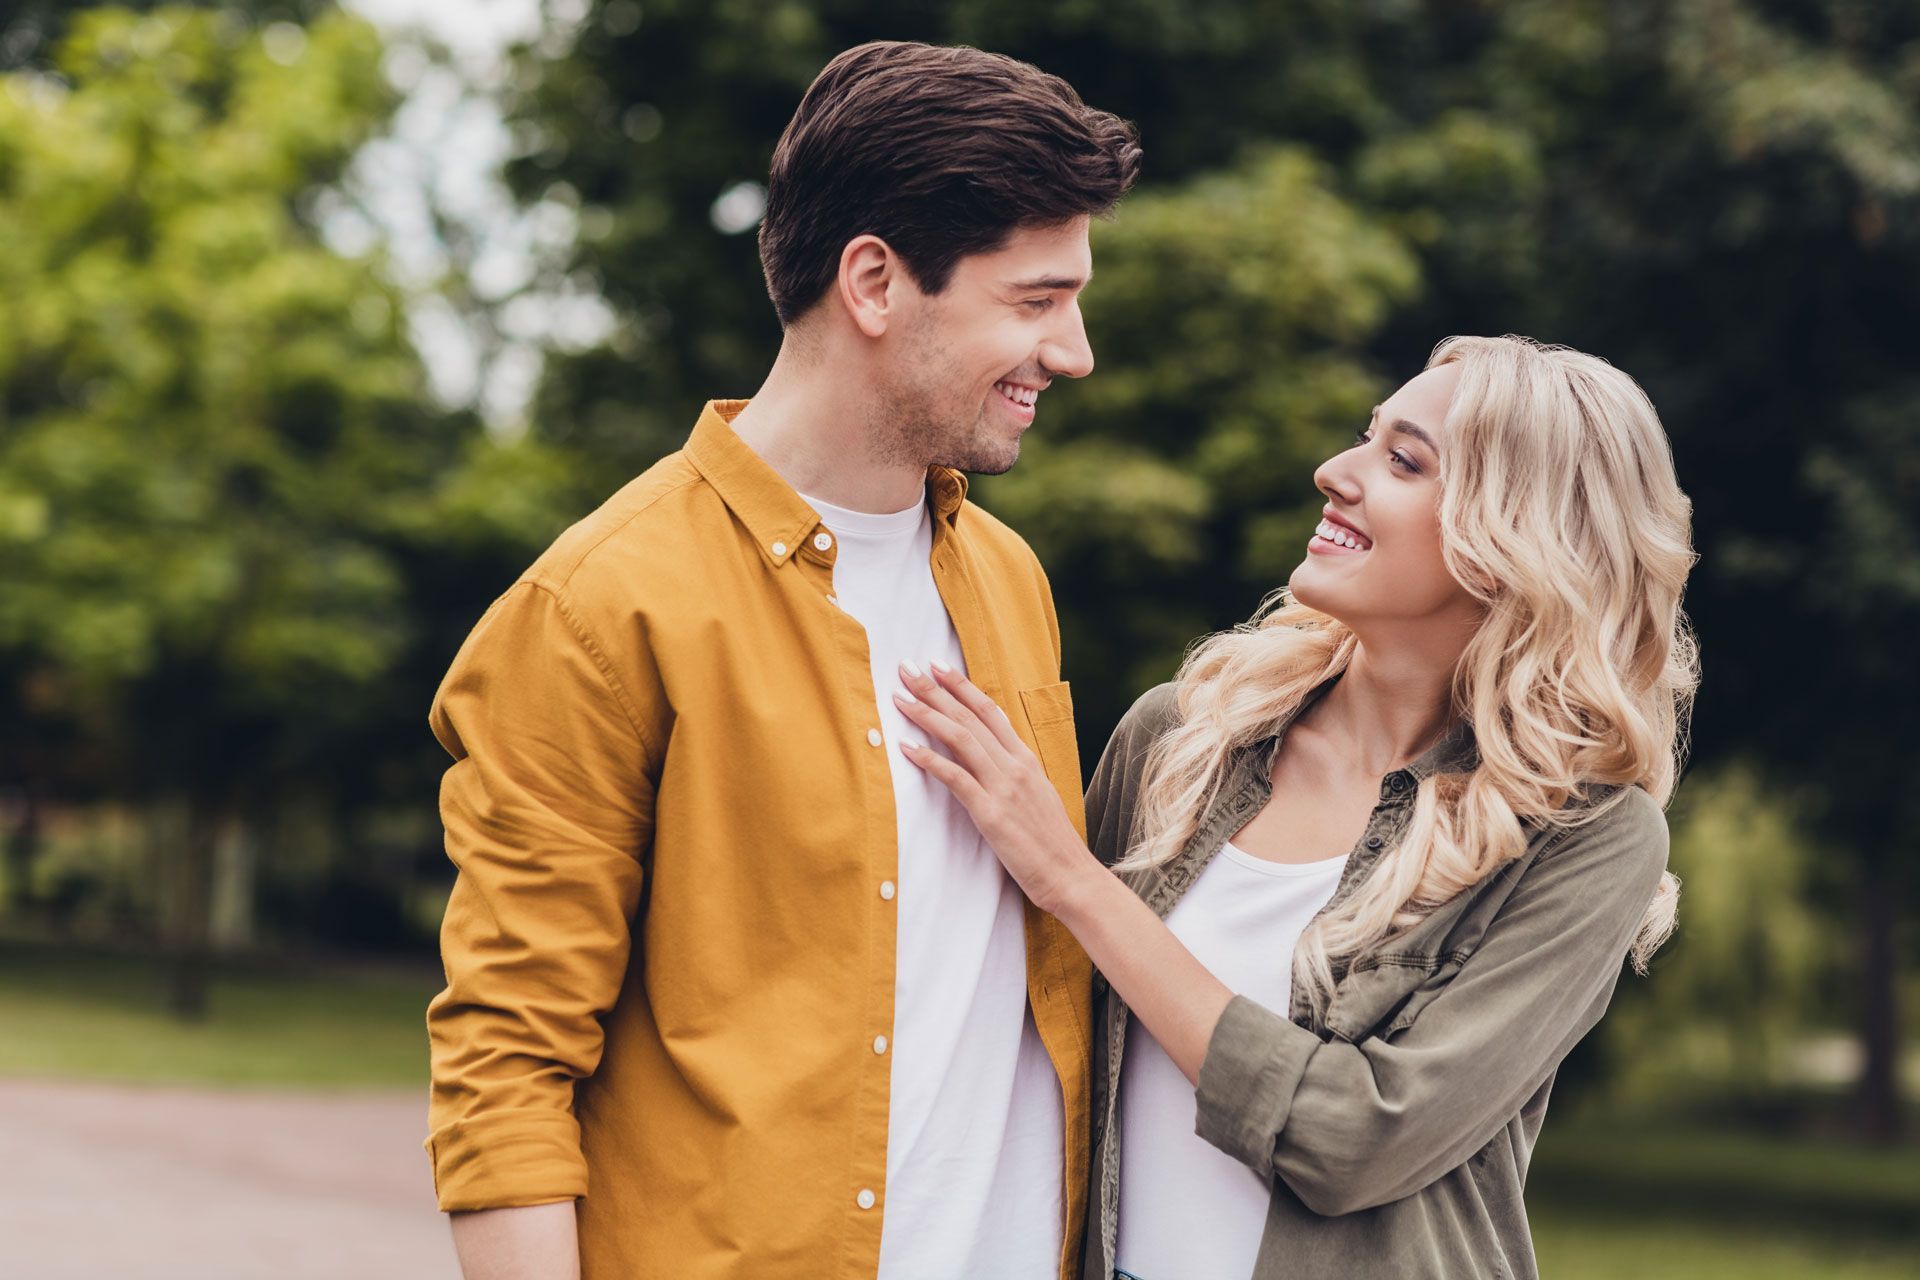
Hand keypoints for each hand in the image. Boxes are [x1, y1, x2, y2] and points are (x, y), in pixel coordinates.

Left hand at [891, 660, 1099, 915]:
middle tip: (907, 668)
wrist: (1070, 875)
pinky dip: (929, 759)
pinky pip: (955, 777)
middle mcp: (1015, 765)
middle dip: (936, 690)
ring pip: (961, 738)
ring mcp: (1004, 787)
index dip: (962, 687)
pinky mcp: (991, 812)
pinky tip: (906, 747)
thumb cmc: (1050, 843)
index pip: (990, 711)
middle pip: (970, 717)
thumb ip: (1014, 775)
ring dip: (927, 714)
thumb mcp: (1037, 797)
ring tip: (900, 698)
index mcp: (1026, 760)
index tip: (938, 668)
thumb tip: (992, 761)